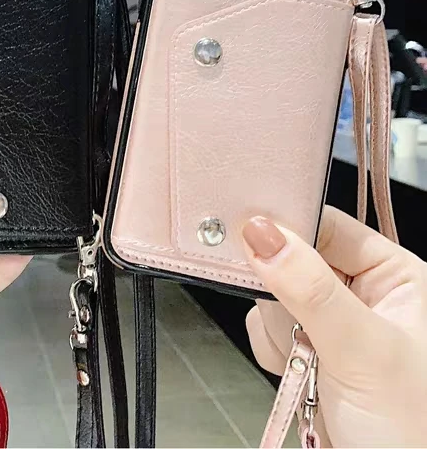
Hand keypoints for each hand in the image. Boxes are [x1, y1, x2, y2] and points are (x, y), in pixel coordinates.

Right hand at [243, 206, 426, 446]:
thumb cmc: (411, 432)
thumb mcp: (363, 351)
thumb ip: (311, 288)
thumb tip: (260, 231)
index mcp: (393, 275)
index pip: (326, 225)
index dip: (286, 226)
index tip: (244, 232)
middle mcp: (364, 292)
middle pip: (290, 257)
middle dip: (282, 295)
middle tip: (296, 325)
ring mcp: (333, 320)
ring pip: (274, 293)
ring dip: (281, 330)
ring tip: (308, 363)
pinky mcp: (309, 346)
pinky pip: (267, 326)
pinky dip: (274, 349)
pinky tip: (297, 371)